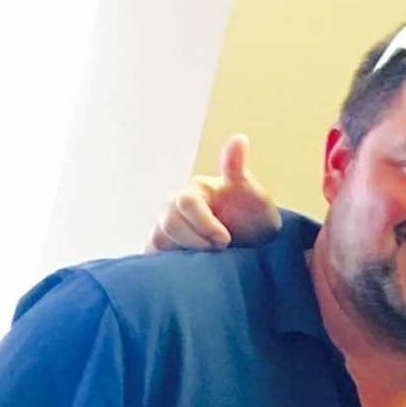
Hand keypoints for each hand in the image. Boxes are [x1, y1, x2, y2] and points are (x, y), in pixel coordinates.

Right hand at [147, 135, 279, 253]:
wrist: (250, 251)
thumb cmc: (251, 221)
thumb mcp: (253, 195)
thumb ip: (238, 170)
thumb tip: (240, 139)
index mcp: (194, 191)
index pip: (185, 202)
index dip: (205, 224)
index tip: (226, 239)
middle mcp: (172, 207)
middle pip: (169, 224)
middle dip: (197, 242)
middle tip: (220, 250)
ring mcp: (164, 229)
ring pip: (159, 241)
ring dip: (186, 255)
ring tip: (209, 260)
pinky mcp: (160, 252)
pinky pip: (152, 257)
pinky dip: (167, 265)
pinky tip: (190, 268)